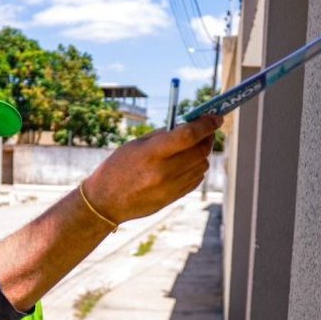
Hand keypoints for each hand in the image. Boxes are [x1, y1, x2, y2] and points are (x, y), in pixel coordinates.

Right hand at [82, 115, 222, 223]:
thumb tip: (189, 127)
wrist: (106, 202)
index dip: (206, 124)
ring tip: (193, 147)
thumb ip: (163, 136)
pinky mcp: (173, 198)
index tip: (215, 117)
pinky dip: (197, 168)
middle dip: (208, 137)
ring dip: (203, 153)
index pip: (188, 135)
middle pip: (200, 151)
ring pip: (202, 165)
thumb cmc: (117, 168)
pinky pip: (196, 179)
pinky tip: (188, 162)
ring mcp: (169, 187)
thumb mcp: (135, 145)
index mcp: (151, 153)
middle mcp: (163, 172)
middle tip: (208, 130)